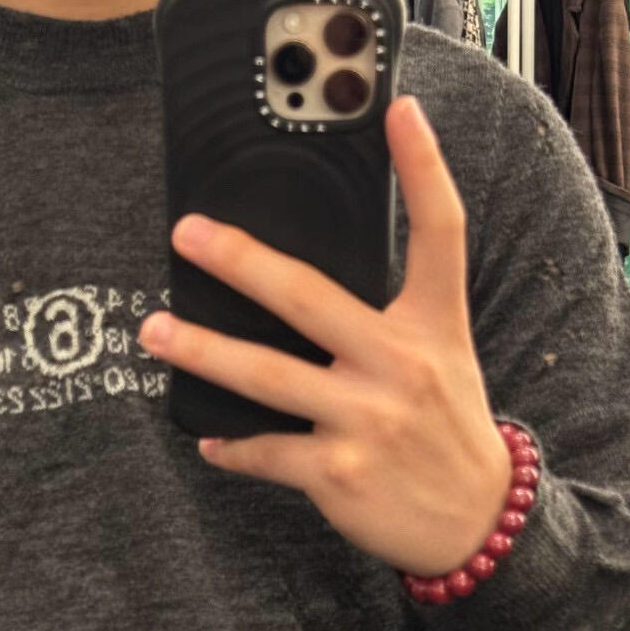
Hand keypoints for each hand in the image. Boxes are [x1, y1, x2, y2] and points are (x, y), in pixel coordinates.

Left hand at [138, 94, 513, 578]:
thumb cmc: (444, 430)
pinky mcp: (336, 471)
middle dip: (241, 261)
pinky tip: (207, 439)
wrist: (474, 522)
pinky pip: (265, 450)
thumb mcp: (441, 359)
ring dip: (202, 352)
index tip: (399, 108)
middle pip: (308, 296)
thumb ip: (391, 318)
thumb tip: (305, 289)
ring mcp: (366, 419)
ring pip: (265, 375)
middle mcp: (400, 364)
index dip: (424, 166)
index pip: (439, 230)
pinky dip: (231, 446)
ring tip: (155, 333)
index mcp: (432, 325)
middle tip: (187, 235)